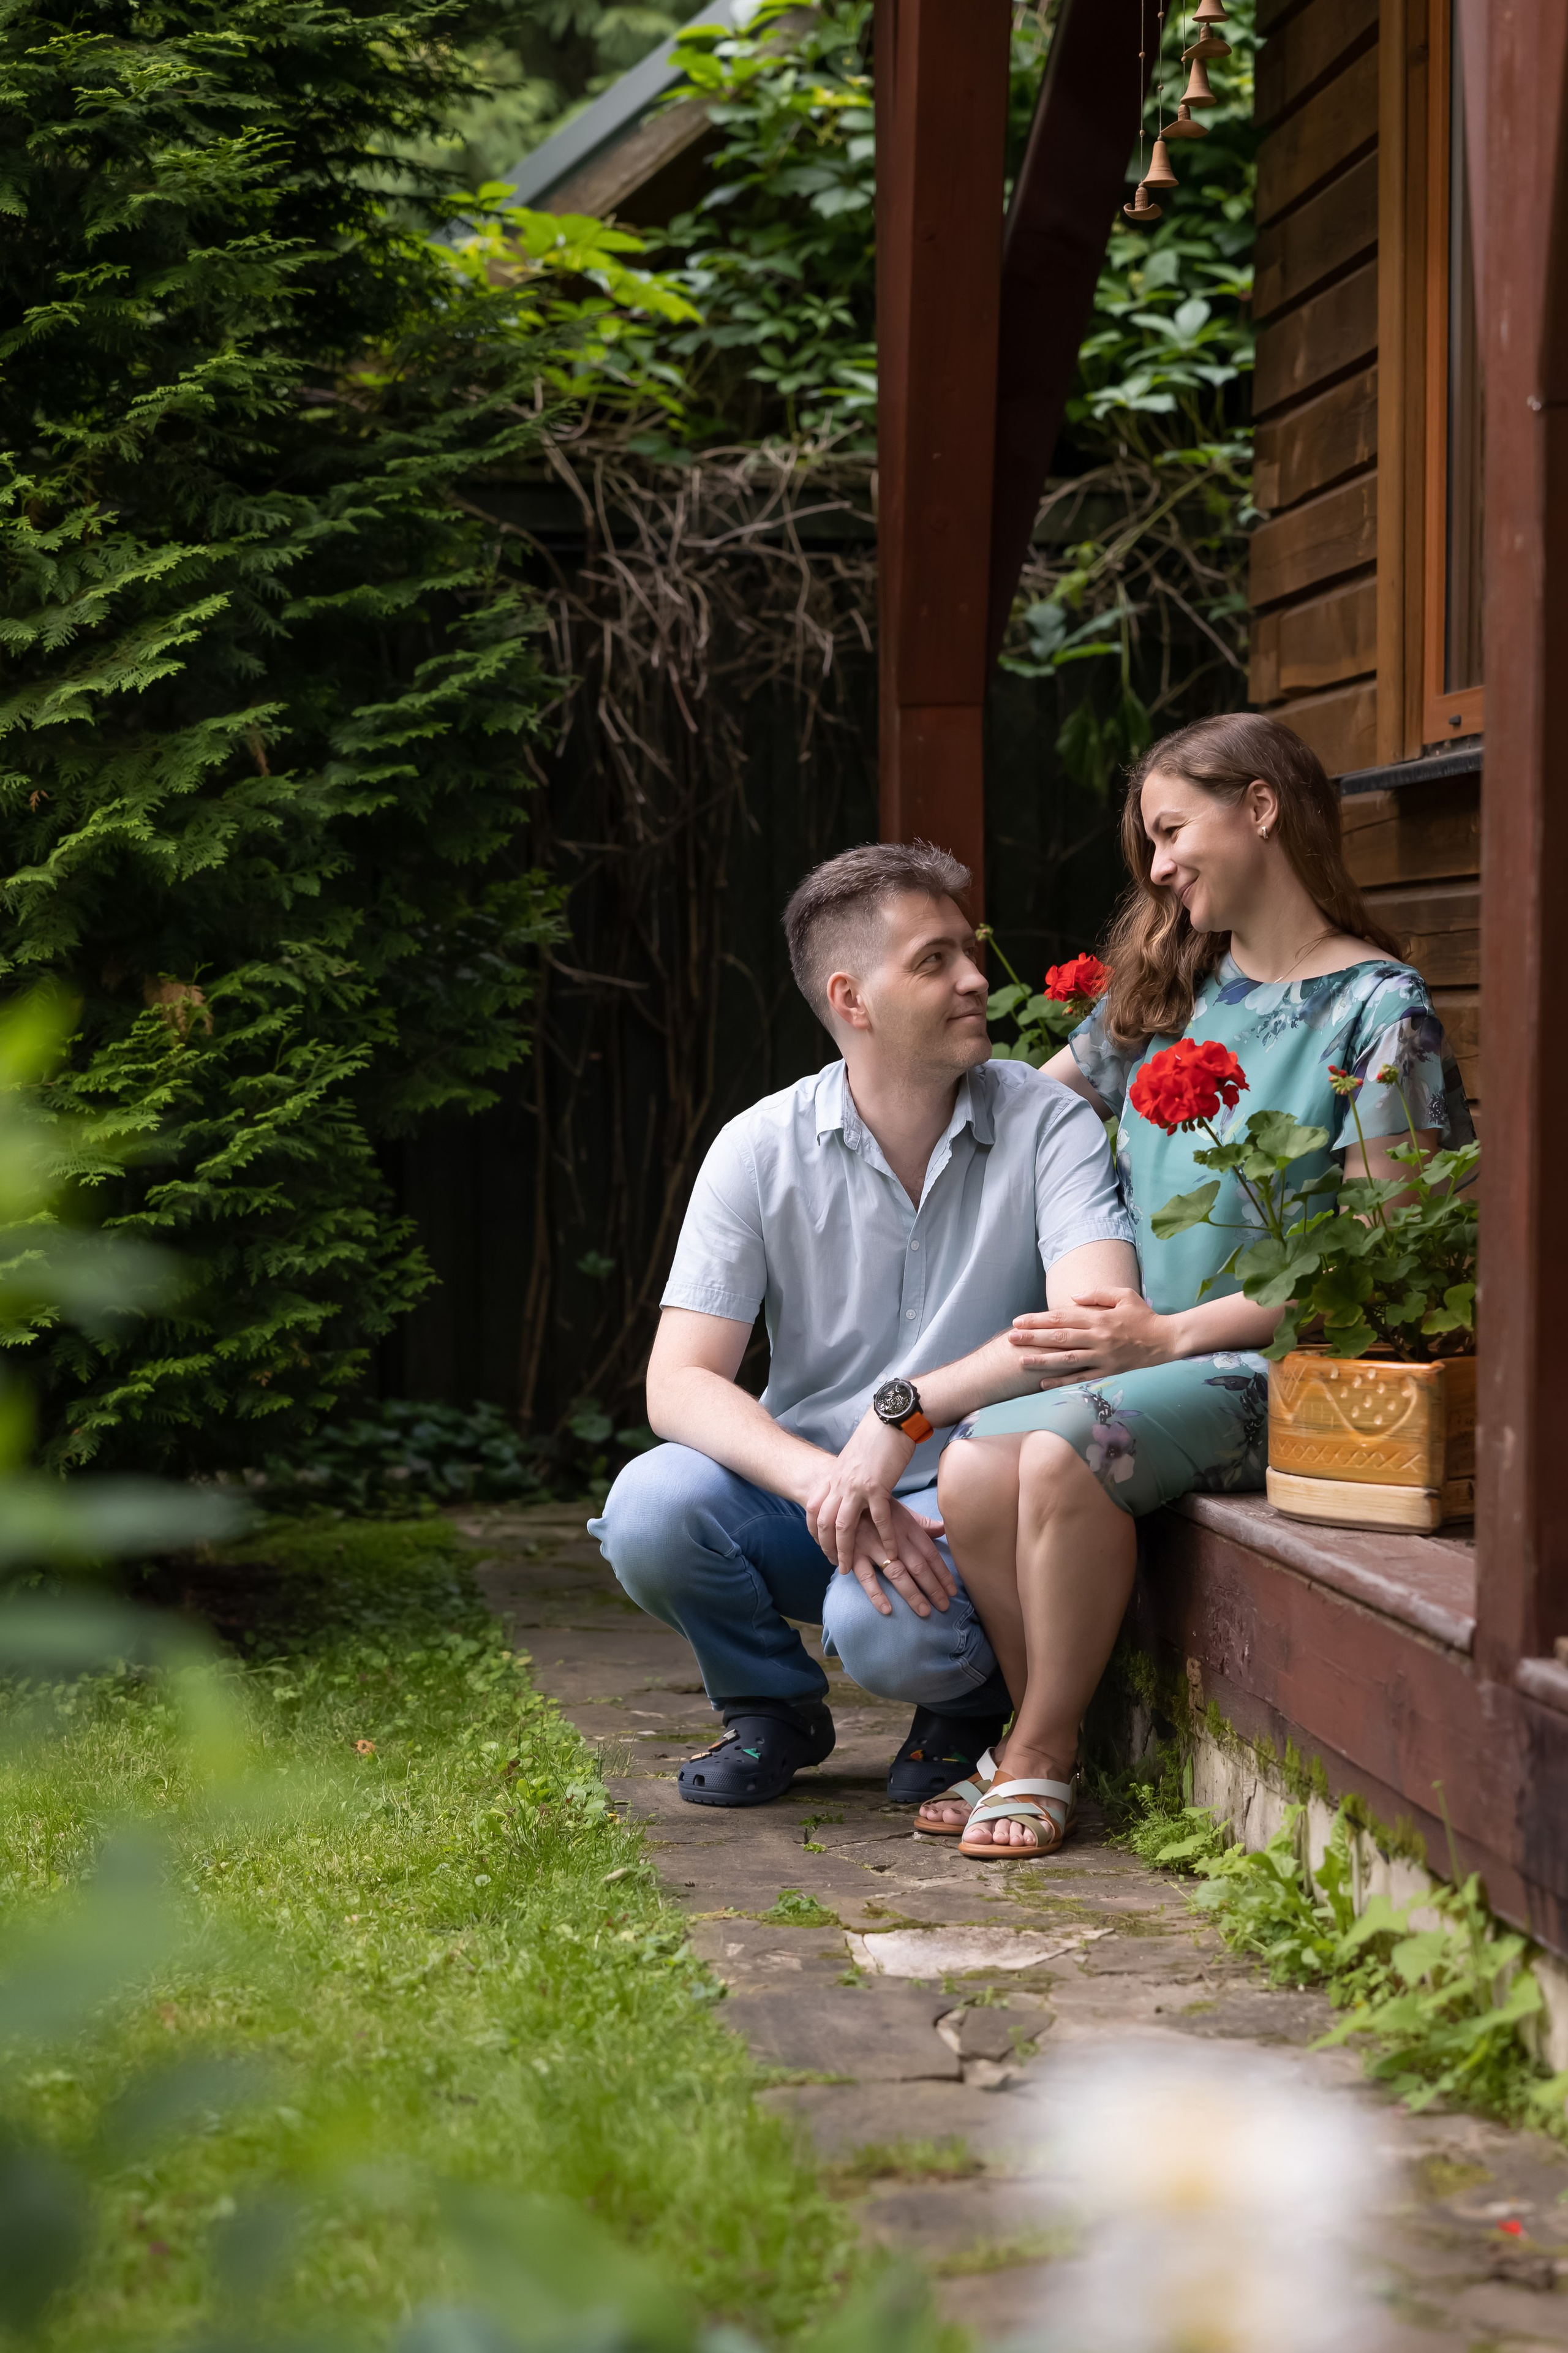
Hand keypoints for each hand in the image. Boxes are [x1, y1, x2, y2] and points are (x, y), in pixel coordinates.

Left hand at [805, 1408, 931, 1575]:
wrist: (890, 1419)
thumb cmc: (877, 1437)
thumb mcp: (854, 1459)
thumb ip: (849, 1475)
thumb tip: (850, 1486)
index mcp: (835, 1475)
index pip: (814, 1507)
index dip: (814, 1529)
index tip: (819, 1544)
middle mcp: (840, 1483)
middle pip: (824, 1522)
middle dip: (826, 1547)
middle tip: (833, 1564)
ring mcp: (857, 1486)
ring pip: (843, 1526)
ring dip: (845, 1550)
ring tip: (849, 1567)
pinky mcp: (877, 1487)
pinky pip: (878, 1520)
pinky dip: (885, 1538)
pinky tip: (890, 1553)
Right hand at [845, 1500, 955, 1619]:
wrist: (845, 1496)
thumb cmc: (876, 1508)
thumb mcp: (901, 1510)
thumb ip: (922, 1523)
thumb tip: (944, 1528)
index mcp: (907, 1526)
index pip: (930, 1553)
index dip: (942, 1573)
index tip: (953, 1590)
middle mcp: (893, 1537)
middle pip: (918, 1565)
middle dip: (933, 1587)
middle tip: (945, 1606)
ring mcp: (873, 1546)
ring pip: (897, 1573)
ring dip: (912, 1593)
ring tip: (924, 1611)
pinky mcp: (853, 1553)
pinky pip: (866, 1577)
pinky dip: (876, 1593)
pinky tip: (887, 1608)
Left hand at [1007, 1288, 1176, 1386]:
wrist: (1169, 1341)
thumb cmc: (1145, 1317)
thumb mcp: (1124, 1296)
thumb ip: (1098, 1294)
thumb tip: (1073, 1297)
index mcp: (1099, 1317)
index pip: (1062, 1317)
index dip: (1038, 1319)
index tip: (1019, 1321)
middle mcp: (1098, 1337)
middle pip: (1059, 1337)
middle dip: (1033, 1338)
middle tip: (1011, 1338)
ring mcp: (1103, 1357)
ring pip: (1067, 1359)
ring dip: (1042, 1360)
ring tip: (1021, 1361)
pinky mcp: (1109, 1372)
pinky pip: (1082, 1378)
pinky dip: (1062, 1381)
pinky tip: (1044, 1383)